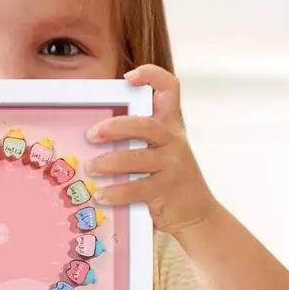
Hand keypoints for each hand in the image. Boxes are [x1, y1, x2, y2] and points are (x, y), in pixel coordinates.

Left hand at [85, 65, 217, 235]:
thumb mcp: (161, 150)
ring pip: (136, 158)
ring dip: (107, 163)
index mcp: (171, 125)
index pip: (170, 88)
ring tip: (89, 168)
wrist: (198, 213)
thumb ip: (138, 137)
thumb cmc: (169, 177)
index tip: (129, 77)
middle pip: (144, 124)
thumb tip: (93, 132)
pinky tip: (100, 194)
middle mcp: (174, 140)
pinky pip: (136, 188)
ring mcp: (172, 165)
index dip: (151, 76)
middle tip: (91, 135)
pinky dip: (114, 192)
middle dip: (114, 127)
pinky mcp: (166, 190)